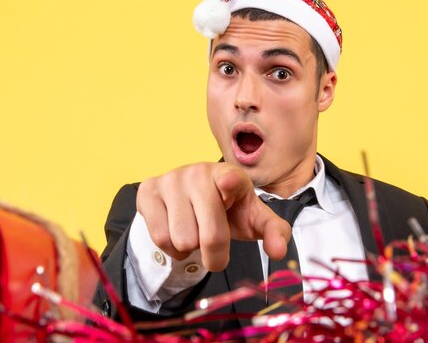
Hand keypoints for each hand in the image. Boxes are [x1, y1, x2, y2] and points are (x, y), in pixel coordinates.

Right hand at [136, 163, 289, 270]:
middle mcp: (200, 172)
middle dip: (216, 254)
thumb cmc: (229, 209)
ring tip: (196, 232)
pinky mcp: (148, 190)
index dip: (229, 182)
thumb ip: (274, 232)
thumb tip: (278, 251)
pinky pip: (160, 237)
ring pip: (182, 240)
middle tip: (216, 249)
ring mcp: (172, 179)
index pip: (230, 178)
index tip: (228, 182)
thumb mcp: (254, 219)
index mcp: (232, 175)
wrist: (193, 199)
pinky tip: (178, 232)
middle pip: (210, 235)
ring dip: (191, 248)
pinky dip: (172, 248)